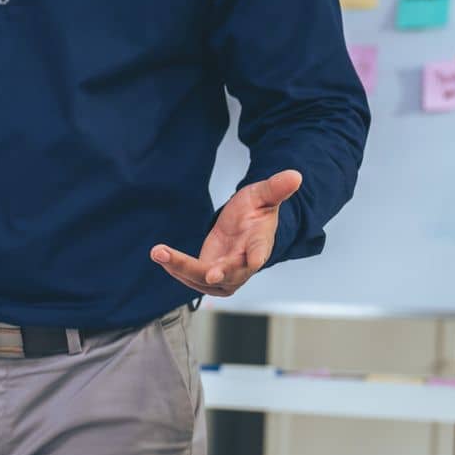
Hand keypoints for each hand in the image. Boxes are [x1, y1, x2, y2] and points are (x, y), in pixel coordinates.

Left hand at [152, 169, 301, 295]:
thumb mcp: (263, 195)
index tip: (254, 261)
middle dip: (210, 272)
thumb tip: (295, 175)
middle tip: (200, 269)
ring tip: (158, 252)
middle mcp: (243, 266)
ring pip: (202, 279)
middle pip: (226, 273)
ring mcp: (225, 275)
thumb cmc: (256, 211)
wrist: (245, 226)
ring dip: (179, 267)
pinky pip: (190, 277)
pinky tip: (160, 254)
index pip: (259, 252)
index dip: (255, 257)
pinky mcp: (208, 275)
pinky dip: (174, 267)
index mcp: (260, 245)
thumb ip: (275, 188)